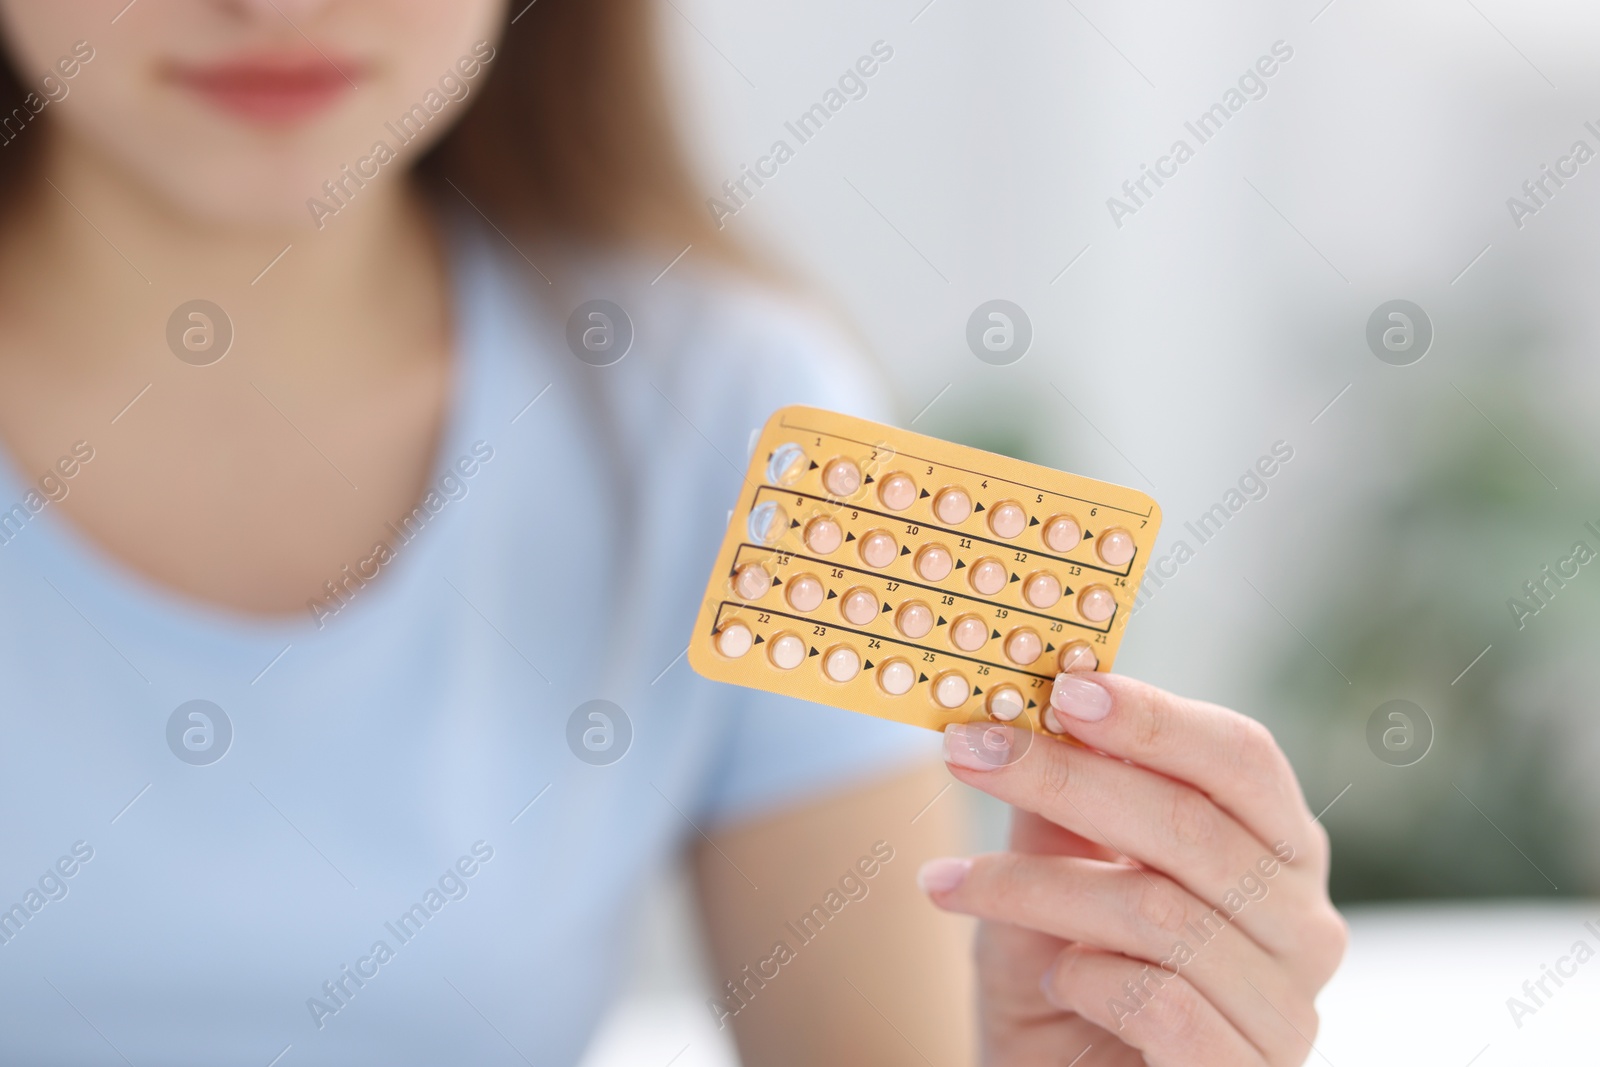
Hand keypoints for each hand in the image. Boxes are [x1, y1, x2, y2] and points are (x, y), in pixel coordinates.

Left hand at [917, 673, 1345, 1065]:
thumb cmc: (1064, 990)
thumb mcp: (1050, 882)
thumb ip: (1060, 809)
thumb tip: (1041, 710)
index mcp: (1275, 852)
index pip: (1241, 758)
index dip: (1153, 718)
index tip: (1062, 689)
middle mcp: (1304, 925)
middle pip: (1193, 823)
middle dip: (1065, 777)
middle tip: (968, 750)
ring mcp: (1287, 1010)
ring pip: (1159, 910)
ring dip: (1035, 886)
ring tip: (957, 886)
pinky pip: (1161, 1001)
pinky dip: (1084, 978)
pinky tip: (1052, 979)